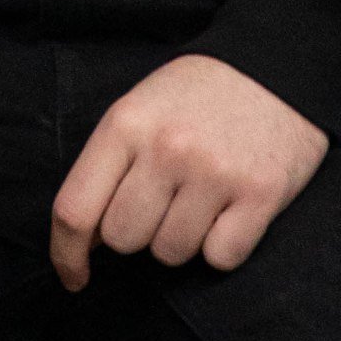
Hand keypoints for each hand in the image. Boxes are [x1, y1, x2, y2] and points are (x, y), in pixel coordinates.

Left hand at [50, 54, 327, 289]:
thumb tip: (86, 239)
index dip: (66, 254)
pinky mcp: (259, 195)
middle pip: (123, 239)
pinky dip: (223, 245)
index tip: (74, 276)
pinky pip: (220, 258)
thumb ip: (109, 165)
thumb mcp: (141, 108)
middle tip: (163, 201)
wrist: (274, 65)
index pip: (75, 209)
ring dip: (182, 237)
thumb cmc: (198, 94)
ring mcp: (214, 172)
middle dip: (138, 232)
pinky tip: (231, 209)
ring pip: (171, 253)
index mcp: (127, 123)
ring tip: (201, 197)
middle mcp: (167, 148)